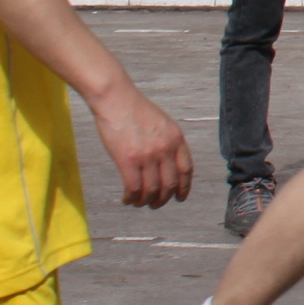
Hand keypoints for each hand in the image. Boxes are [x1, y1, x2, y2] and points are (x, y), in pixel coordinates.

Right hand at [92, 85, 193, 208]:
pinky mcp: (128, 159)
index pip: (187, 170)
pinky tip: (127, 199)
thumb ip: (168, 142)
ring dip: (145, 201)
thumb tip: (166, 165)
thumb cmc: (136, 110)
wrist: (116, 99)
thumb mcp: (162, 124)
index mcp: (177, 139)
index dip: (184, 187)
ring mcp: (148, 155)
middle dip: (163, 199)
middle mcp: (166, 149)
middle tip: (155, 205)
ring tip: (139, 203)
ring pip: (152, 190)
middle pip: (170, 184)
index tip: (180, 198)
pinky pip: (134, 188)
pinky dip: (131, 198)